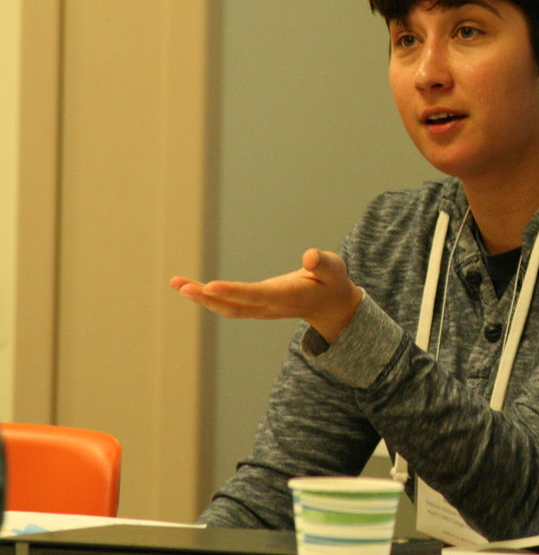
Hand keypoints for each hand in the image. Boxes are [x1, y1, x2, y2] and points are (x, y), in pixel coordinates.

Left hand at [169, 248, 363, 342]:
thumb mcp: (334, 268)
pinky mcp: (254, 306)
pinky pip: (227, 305)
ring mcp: (261, 309)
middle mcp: (270, 307)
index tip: (210, 287)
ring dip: (200, 298)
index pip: (257, 295)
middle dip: (207, 297)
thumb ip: (323, 263)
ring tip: (175, 283)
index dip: (234, 292)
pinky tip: (187, 286)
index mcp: (288, 296)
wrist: (330, 306)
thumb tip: (310, 256)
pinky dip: (206, 297)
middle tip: (181, 286)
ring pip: (226, 308)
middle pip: (234, 306)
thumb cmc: (332, 281)